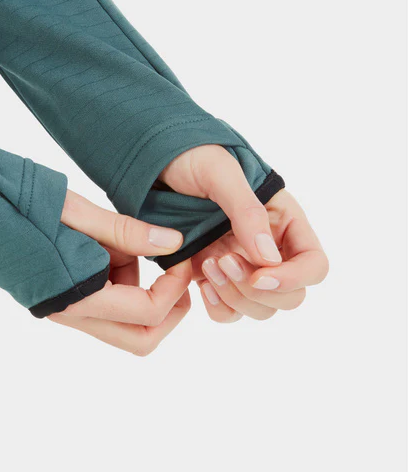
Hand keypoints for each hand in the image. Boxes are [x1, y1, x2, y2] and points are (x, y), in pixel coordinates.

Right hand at [47, 191, 191, 354]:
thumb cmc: (23, 209)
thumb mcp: (81, 214)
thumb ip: (129, 232)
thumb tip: (175, 242)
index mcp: (77, 296)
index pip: (147, 311)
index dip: (174, 286)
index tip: (180, 256)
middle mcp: (73, 314)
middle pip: (141, 340)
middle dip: (170, 312)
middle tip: (179, 276)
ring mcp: (69, 311)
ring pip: (127, 327)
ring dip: (145, 296)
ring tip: (130, 250)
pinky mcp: (66, 301)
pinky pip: (109, 308)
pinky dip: (123, 284)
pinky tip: (111, 251)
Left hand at [159, 145, 328, 322]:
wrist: (156, 166)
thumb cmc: (193, 159)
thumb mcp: (220, 174)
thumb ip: (247, 212)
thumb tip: (269, 260)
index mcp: (284, 222)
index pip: (314, 265)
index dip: (294, 278)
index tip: (259, 276)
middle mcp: (269, 249)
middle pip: (290, 296)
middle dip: (258, 291)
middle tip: (224, 261)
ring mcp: (242, 266)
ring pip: (260, 309)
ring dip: (236, 298)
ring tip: (208, 265)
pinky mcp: (216, 278)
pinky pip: (230, 312)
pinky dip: (219, 307)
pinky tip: (201, 283)